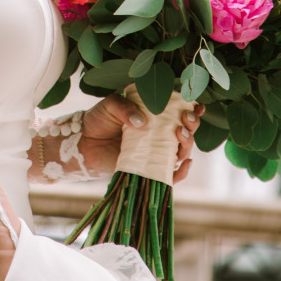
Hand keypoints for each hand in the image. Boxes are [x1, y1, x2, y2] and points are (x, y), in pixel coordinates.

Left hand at [80, 92, 203, 179]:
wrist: (83, 142)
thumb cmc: (99, 120)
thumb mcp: (111, 105)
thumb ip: (125, 108)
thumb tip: (142, 122)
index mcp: (154, 115)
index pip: (178, 112)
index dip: (192, 109)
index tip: (196, 106)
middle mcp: (158, 134)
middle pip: (185, 131)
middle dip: (192, 125)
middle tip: (186, 119)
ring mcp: (155, 152)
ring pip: (181, 151)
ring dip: (188, 144)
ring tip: (180, 134)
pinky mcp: (148, 169)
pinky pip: (170, 174)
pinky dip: (181, 172)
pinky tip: (184, 163)